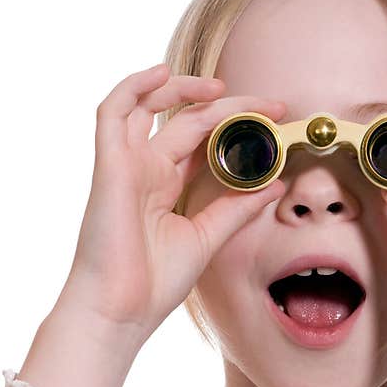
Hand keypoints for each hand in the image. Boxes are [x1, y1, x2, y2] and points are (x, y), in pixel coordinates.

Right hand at [63, 63, 287, 341]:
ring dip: (182, 88)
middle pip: (187, 119)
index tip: (277, 119)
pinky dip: (133, 87)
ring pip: (147, 105)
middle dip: (230, 106)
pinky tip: (162, 73)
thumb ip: (238, 209)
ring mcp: (126, 164)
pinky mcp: (109, 165)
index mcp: (166, 184)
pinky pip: (112, 112)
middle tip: (270, 105)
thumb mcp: (208, 239)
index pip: (203, 139)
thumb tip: (274, 184)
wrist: (120, 313)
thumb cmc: (153, 283)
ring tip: (221, 88)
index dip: (238, 124)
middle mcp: (146, 168)